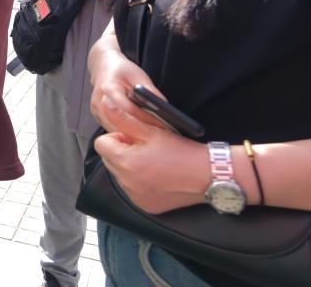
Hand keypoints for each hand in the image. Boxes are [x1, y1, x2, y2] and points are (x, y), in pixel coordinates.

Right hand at [88, 25, 165, 131]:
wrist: (104, 66)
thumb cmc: (121, 70)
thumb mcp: (139, 76)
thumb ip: (151, 92)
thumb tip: (164, 108)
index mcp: (109, 87)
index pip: (129, 110)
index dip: (146, 119)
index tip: (160, 127)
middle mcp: (99, 101)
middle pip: (119, 124)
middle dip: (137, 131)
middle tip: (155, 136)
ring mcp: (96, 110)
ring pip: (114, 129)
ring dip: (129, 134)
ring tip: (147, 136)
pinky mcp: (97, 116)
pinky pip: (111, 128)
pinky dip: (123, 132)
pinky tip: (135, 132)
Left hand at [94, 105, 209, 213]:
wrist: (209, 175)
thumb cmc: (182, 150)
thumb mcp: (151, 130)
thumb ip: (123, 117)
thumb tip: (105, 103)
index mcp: (126, 163)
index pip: (101, 144)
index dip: (118, 137)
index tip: (136, 137)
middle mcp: (127, 183)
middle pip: (108, 160)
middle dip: (122, 151)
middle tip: (146, 148)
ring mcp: (135, 197)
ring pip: (119, 175)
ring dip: (130, 167)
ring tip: (154, 162)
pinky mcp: (145, 206)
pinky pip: (131, 190)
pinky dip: (139, 182)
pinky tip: (158, 176)